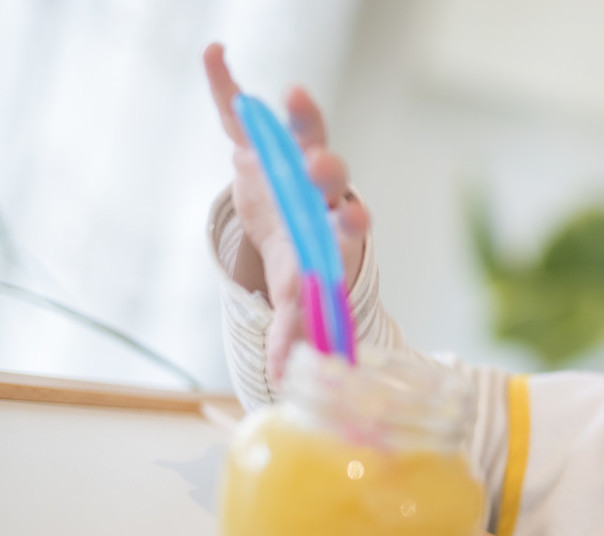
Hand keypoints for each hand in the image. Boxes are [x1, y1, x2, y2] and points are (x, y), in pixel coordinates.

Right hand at [202, 42, 369, 380]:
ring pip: (303, 133)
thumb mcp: (296, 295)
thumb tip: (282, 376)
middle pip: (331, 176)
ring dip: (301, 117)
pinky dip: (225, 83)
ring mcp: (290, 158)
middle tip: (323, 166)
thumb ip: (292, 329)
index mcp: (332, 227)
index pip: (349, 223)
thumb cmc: (300, 258)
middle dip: (328, 170)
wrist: (286, 220)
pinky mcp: (256, 139)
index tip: (354, 219)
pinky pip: (238, 108)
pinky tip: (215, 55)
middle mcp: (321, 189)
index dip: (351, 220)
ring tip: (292, 94)